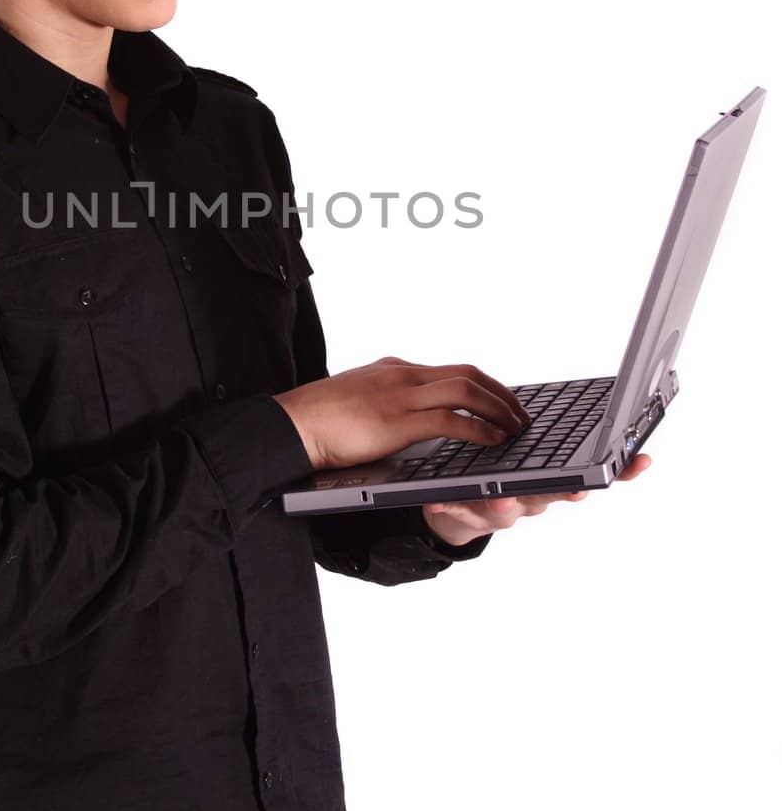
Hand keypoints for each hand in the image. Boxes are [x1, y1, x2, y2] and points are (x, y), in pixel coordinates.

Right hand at [275, 356, 530, 471]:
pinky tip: (493, 441)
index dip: (483, 386)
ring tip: (516, 429)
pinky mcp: (395, 421)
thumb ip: (384, 401)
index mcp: (394, 370)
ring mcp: (399, 395)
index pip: (450, 370)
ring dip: (498, 409)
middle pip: (468, 374)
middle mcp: (402, 375)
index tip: (501, 401)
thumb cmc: (317, 419)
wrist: (289, 425)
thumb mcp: (358, 400)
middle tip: (521, 414)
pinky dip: (479, 429)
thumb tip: (402, 417)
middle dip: (501, 393)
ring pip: (466, 391)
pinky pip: (449, 420)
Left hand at [421, 453, 652, 546]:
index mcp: (551, 475)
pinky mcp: (466, 511)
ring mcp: (500, 508)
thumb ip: (556, 434)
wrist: (459, 506)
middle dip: (566, 490)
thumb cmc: (502, 472)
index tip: (640, 459)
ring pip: (508, 509)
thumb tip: (591, 401)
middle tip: (579, 487)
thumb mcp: (532, 453)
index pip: (593, 471)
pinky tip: (440, 496)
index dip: (620, 468)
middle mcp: (532, 497)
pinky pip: (458, 507)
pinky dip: (451, 502)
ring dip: (506, 502)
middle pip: (553, 494)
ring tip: (501, 494)